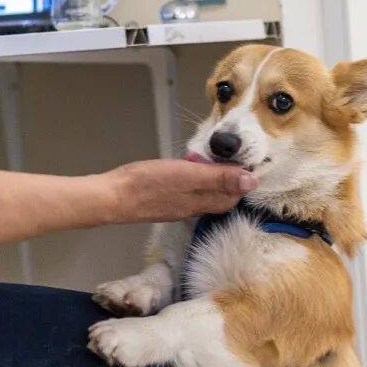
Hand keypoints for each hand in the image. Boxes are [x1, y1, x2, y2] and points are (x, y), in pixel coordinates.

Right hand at [106, 159, 256, 223]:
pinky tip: (184, 169)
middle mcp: (194, 209)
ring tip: (203, 160)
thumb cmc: (150, 183)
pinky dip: (192, 181)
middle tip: (221, 157)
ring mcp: (178, 207)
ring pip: (203, 194)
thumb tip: (252, 182)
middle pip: (219, 196)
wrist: (114, 197)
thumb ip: (219, 178)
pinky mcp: (165, 203)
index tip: (241, 160)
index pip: (233, 196)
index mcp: (203, 202)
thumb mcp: (188, 175)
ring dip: (208, 178)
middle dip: (226, 178)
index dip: (241, 180)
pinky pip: (187, 193)